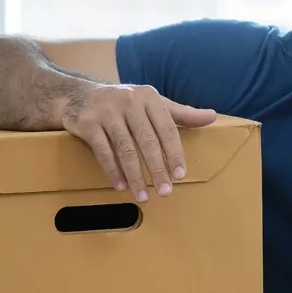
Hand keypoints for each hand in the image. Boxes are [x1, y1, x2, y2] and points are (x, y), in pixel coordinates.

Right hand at [58, 81, 216, 201]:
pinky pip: (103, 151)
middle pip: (147, 141)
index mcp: (149, 97)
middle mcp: (128, 101)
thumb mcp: (152, 104)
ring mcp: (106, 112)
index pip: (166, 128)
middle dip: (157, 169)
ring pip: (125, 149)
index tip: (180, 175)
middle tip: (166, 192)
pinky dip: (112, 171)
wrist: (79, 96)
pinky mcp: (87, 123)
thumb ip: (181, 113)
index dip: (174, 153)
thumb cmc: (124, 103)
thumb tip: (212, 117)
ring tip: (143, 196)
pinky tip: (121, 186)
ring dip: (135, 176)